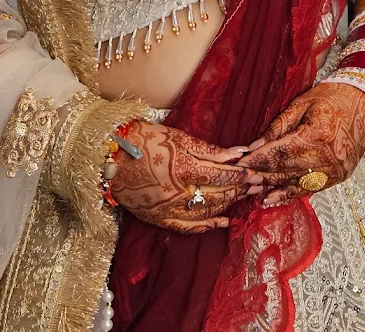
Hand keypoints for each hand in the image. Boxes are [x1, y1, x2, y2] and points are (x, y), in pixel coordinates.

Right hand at [111, 119, 264, 233]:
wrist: (107, 159)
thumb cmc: (141, 140)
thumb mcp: (177, 137)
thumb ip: (208, 150)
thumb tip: (237, 154)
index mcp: (185, 168)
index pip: (223, 176)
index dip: (243, 175)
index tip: (256, 172)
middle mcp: (180, 193)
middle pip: (220, 194)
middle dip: (241, 189)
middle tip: (258, 183)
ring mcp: (170, 209)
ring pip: (209, 211)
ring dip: (230, 204)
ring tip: (244, 195)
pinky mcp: (160, 218)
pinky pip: (189, 227)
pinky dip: (208, 226)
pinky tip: (224, 221)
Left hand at [236, 83, 364, 206]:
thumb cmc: (332, 98)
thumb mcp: (302, 104)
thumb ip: (279, 126)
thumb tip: (256, 145)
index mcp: (317, 135)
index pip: (279, 153)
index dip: (257, 160)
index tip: (239, 164)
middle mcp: (327, 157)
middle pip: (286, 171)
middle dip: (260, 176)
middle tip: (239, 182)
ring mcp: (335, 170)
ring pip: (297, 184)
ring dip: (273, 189)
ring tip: (253, 194)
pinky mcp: (340, 177)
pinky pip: (311, 188)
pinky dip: (292, 193)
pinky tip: (276, 197)